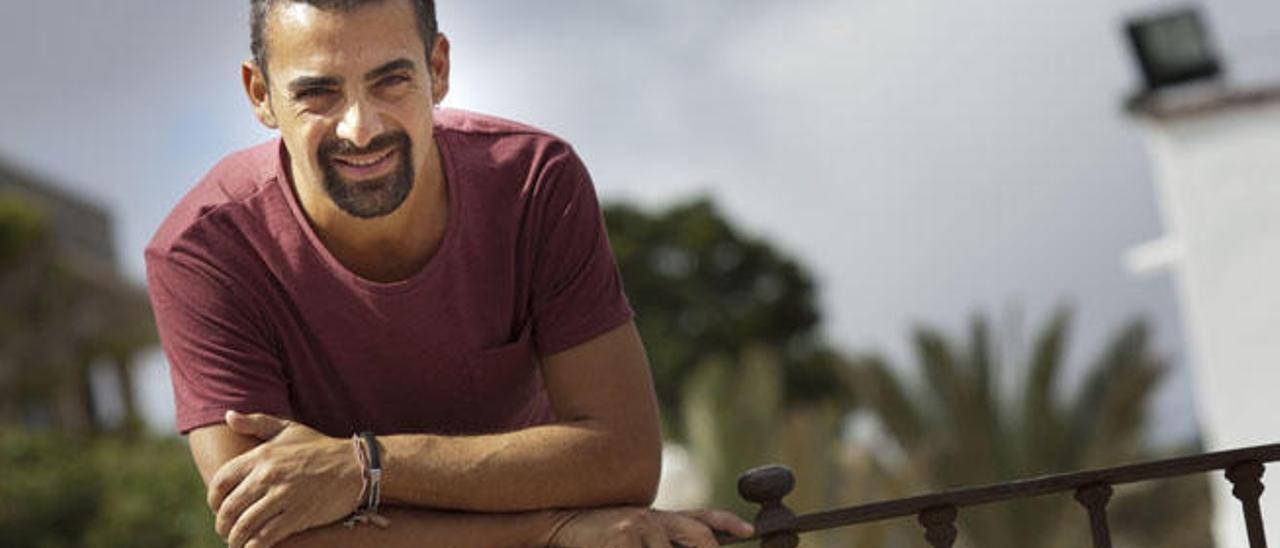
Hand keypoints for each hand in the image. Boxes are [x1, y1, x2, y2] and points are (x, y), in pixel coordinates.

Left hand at [208, 411, 363, 547]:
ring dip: (235, 539)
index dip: (213, 499)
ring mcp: (283, 496)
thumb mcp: (289, 428)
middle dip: (222, 524)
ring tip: (236, 542)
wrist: (356, 465)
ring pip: (244, 526)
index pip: (221, 481)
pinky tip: (252, 547)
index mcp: (262, 455)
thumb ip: (256, 422)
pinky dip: (253, 546)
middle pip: (229, 507)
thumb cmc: (320, 447)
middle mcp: (269, 475)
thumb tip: (227, 415)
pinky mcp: (298, 516)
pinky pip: (265, 537)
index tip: (217, 507)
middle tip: (224, 530)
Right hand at [549, 507, 753, 547]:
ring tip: (630, 545)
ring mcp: (640, 527)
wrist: (558, 521)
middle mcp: (655, 517)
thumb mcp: (634, 532)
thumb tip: (699, 542)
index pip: (702, 518)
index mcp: (659, 517)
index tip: (749, 532)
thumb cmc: (597, 535)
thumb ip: (662, 539)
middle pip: (700, 537)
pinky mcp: (623, 539)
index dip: (727, 523)